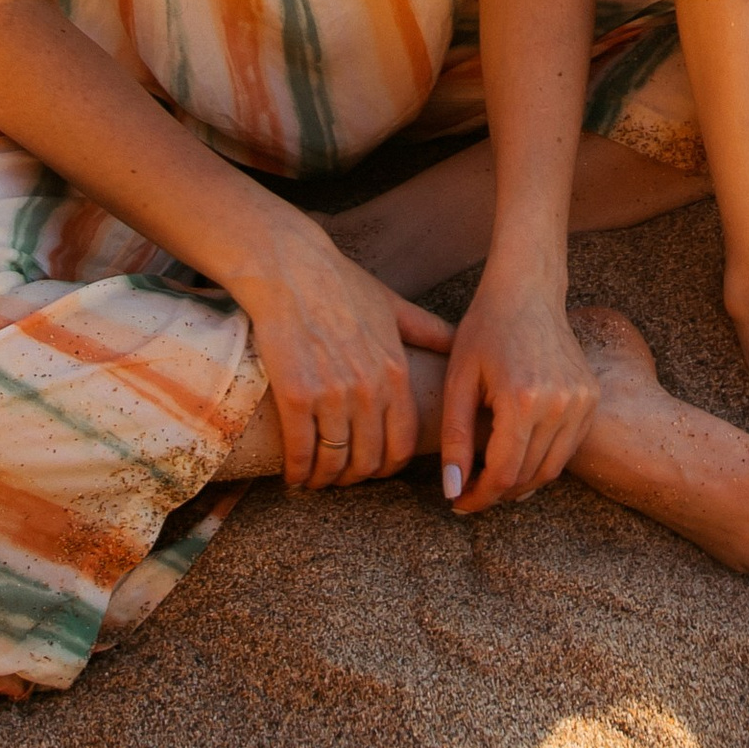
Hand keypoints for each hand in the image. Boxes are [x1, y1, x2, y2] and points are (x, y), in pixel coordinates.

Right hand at [237, 222, 453, 491]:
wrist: (291, 268)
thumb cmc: (341, 286)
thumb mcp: (393, 306)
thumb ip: (427, 331)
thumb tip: (458, 345)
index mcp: (394, 373)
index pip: (401, 444)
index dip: (387, 467)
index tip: (372, 469)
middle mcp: (369, 389)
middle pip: (368, 461)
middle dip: (353, 477)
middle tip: (340, 478)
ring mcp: (332, 394)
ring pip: (334, 461)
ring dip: (324, 479)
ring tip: (314, 479)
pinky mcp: (297, 395)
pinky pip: (301, 452)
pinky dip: (298, 471)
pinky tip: (293, 474)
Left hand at [441, 269, 598, 512]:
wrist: (528, 290)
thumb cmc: (486, 329)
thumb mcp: (459, 381)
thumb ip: (455, 441)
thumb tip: (453, 492)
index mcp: (523, 399)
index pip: (504, 474)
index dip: (479, 498)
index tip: (458, 503)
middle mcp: (561, 403)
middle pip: (528, 476)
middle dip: (496, 493)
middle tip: (470, 491)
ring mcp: (583, 401)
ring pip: (551, 469)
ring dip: (520, 483)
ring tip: (491, 478)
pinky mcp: (592, 397)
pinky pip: (567, 448)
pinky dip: (543, 461)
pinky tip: (518, 455)